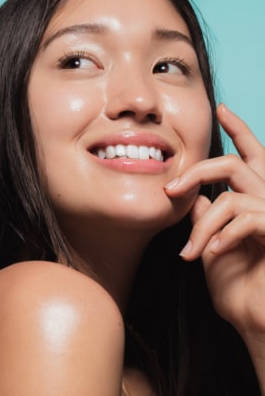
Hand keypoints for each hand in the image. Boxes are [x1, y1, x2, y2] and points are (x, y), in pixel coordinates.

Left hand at [164, 104, 264, 345]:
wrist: (254, 317)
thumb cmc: (236, 282)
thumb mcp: (212, 240)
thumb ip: (206, 213)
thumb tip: (190, 194)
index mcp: (254, 198)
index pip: (249, 155)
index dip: (238, 129)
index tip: (220, 107)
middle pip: (234, 164)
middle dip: (198, 172)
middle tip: (171, 189)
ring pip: (231, 197)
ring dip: (202, 227)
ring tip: (190, 253)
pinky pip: (246, 218)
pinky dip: (221, 236)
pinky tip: (209, 255)